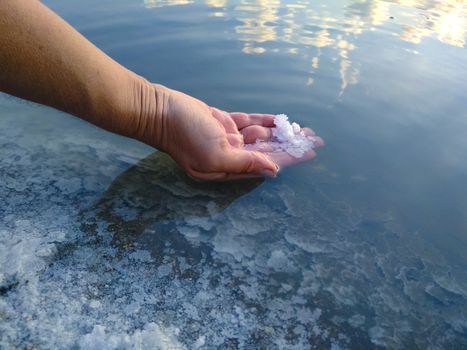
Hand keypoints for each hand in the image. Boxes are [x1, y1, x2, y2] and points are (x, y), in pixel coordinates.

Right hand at [136, 84, 323, 180]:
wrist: (160, 112)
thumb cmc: (185, 136)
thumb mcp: (216, 155)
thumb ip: (245, 164)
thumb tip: (273, 170)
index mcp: (229, 168)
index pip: (266, 163)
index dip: (289, 157)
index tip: (309, 152)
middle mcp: (230, 155)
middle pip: (267, 151)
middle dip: (290, 145)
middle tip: (314, 139)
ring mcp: (226, 138)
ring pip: (260, 136)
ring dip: (280, 133)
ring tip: (302, 129)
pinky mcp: (222, 122)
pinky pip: (249, 122)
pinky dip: (264, 121)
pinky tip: (279, 121)